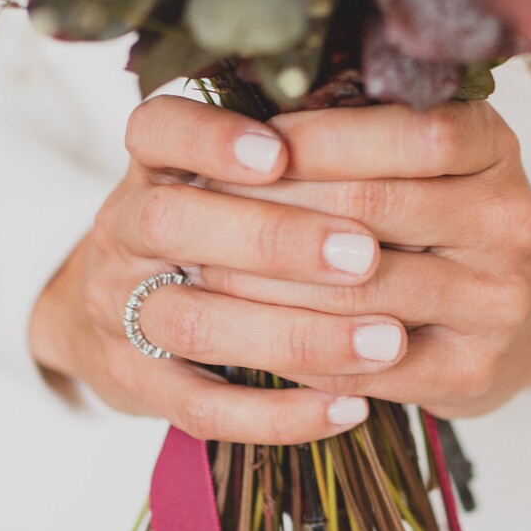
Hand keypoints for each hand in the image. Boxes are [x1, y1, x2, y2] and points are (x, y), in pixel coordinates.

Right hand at [30, 94, 415, 444]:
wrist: (121, 309)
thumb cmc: (215, 222)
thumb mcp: (237, 172)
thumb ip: (299, 148)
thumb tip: (409, 116)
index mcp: (153, 164)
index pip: (157, 130)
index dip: (211, 139)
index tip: (279, 154)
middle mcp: (125, 229)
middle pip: (172, 223)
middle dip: (274, 238)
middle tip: (366, 255)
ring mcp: (121, 308)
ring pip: (194, 322)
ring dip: (296, 333)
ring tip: (387, 341)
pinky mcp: (136, 383)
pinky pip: (201, 409)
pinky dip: (278, 414)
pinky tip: (350, 408)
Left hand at [193, 100, 530, 417]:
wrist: (528, 311)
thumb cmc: (442, 217)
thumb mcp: (424, 154)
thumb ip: (358, 123)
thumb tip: (244, 102)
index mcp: (493, 146)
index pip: (405, 130)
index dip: (315, 137)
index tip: (243, 145)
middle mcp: (509, 220)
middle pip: (371, 207)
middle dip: (271, 207)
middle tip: (194, 206)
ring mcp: (497, 301)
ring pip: (357, 291)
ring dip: (265, 282)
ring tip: (198, 268)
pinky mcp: (472, 372)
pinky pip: (363, 364)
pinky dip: (296, 349)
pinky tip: (244, 332)